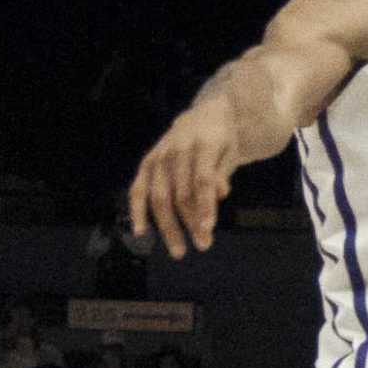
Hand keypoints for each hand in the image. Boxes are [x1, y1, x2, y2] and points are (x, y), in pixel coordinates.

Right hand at [129, 97, 239, 259]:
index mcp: (202, 145)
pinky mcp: (146, 163)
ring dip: (168, 226)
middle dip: (190, 222)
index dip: (204, 205)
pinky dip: (137, 211)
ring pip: (160, 196)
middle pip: (180, 193)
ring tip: (179, 250)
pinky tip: (141, 232)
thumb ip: (222, 173)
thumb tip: (220, 195)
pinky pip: (137, 190)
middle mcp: (176, 150)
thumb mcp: (230, 152)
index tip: (208, 230)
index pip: (202, 179)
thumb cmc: (221, 141)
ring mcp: (158, 157)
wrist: (203, 116)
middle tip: (203, 245)